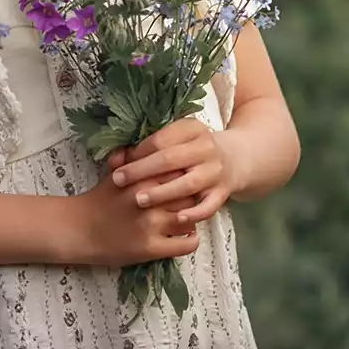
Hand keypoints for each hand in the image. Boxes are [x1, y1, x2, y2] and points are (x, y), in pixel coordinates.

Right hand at [75, 151, 201, 267]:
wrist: (79, 229)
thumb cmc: (98, 200)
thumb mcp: (114, 175)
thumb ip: (133, 160)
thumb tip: (146, 144)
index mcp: (142, 179)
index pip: (178, 172)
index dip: (184, 177)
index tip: (184, 181)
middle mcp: (149, 200)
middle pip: (188, 194)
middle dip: (190, 197)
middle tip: (187, 201)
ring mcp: (151, 225)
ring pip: (191, 218)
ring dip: (191, 218)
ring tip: (186, 218)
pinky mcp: (152, 248)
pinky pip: (186, 244)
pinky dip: (191, 240)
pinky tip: (186, 237)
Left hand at [110, 116, 233, 226]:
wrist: (234, 160)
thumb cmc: (189, 151)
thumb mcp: (173, 141)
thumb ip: (143, 148)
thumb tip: (114, 158)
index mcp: (192, 129)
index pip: (160, 140)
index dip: (137, 152)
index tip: (118, 164)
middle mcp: (206, 148)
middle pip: (170, 159)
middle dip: (142, 171)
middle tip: (119, 180)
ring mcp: (216, 171)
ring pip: (188, 183)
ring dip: (162, 192)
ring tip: (140, 200)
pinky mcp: (223, 193)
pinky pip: (209, 206)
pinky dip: (194, 213)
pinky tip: (177, 219)